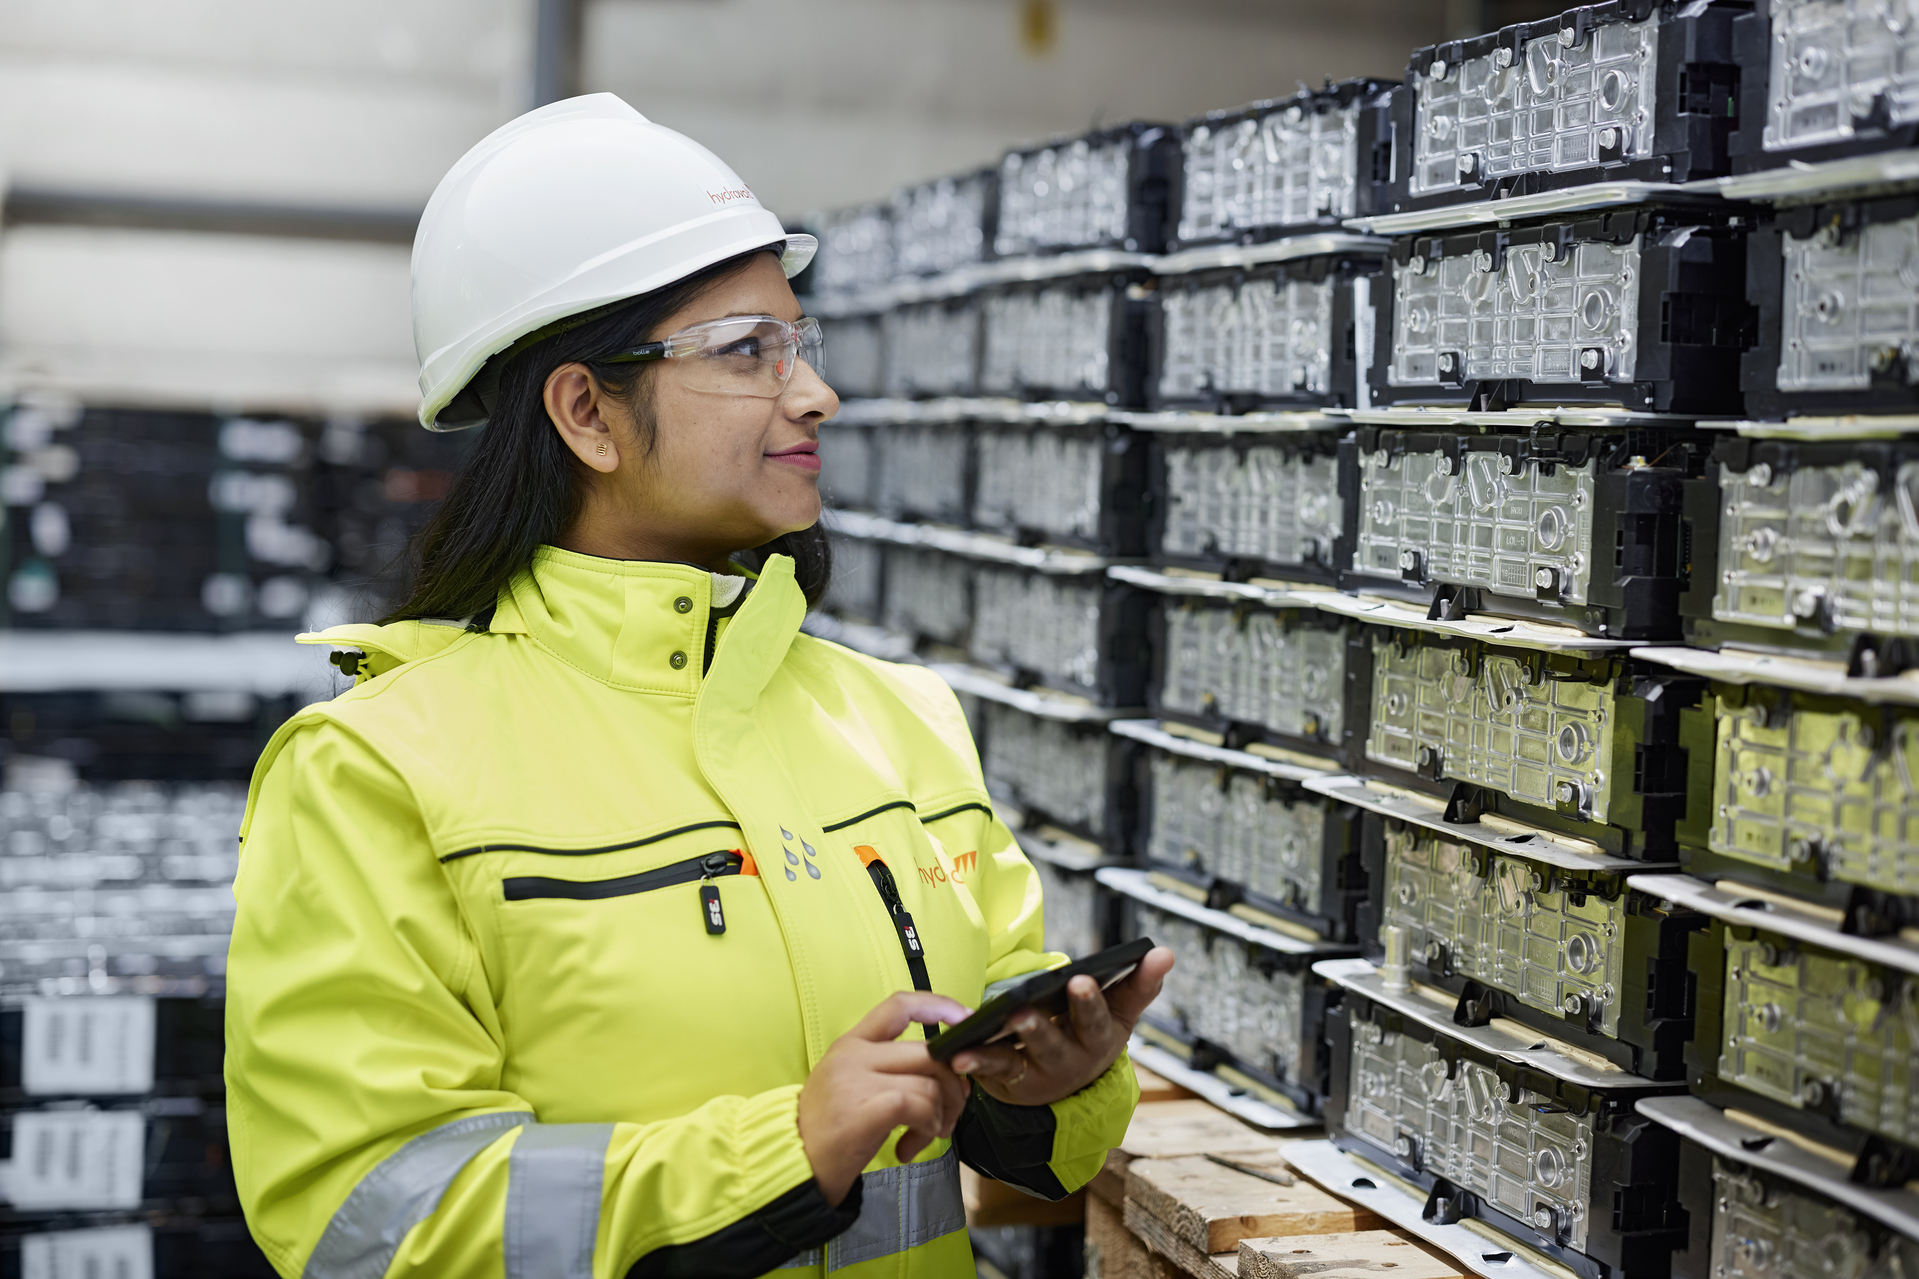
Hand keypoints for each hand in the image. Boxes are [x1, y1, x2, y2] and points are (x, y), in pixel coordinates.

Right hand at [797, 991, 973, 1205]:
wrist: (792, 1167)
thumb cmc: (827, 1133)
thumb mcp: (849, 1085)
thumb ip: (889, 1069)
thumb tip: (946, 1069)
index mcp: (851, 1043)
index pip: (900, 1005)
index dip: (938, 1006)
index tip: (965, 1020)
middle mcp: (854, 1054)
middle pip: (929, 1051)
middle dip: (954, 1085)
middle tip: (949, 1116)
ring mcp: (859, 1079)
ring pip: (931, 1082)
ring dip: (940, 1116)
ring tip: (922, 1137)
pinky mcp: (868, 1108)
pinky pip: (921, 1106)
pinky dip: (927, 1127)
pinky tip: (909, 1147)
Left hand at [949, 946, 1174, 1106]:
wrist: (1067, 1086)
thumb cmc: (1092, 1034)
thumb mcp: (1119, 1013)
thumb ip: (1141, 983)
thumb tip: (1166, 952)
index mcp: (1101, 1038)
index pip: (1100, 1017)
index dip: (1091, 1000)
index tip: (1081, 978)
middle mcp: (1072, 1061)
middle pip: (1060, 1041)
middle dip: (1048, 1023)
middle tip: (1039, 1002)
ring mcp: (1039, 1073)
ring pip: (1025, 1055)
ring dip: (1016, 1037)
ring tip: (1008, 1017)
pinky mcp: (1009, 1079)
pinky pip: (993, 1068)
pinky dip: (975, 1061)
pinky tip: (959, 1052)